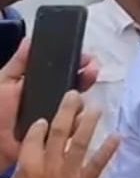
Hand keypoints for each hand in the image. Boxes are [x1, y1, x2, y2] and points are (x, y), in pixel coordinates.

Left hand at [0, 40, 100, 168]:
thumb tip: (29, 40)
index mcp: (39, 86)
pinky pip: (74, 128)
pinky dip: (80, 122)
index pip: (63, 72)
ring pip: (79, 107)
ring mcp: (56, 119)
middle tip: (93, 69)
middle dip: (87, 77)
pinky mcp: (58, 137)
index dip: (77, 63)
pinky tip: (80, 115)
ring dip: (84, 99)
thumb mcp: (3, 82)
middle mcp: (51, 101)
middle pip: (76, 87)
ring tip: (81, 94)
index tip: (87, 57)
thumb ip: (18, 63)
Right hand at [0, 90, 118, 177]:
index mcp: (27, 166)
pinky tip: (117, 136)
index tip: (42, 117)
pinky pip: (98, 163)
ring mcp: (70, 173)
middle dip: (67, 111)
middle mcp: (51, 165)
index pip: (33, 137)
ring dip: (89, 123)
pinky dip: (108, 150)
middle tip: (74, 95)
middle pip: (59, 132)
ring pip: (80, 142)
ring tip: (96, 107)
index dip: (38, 125)